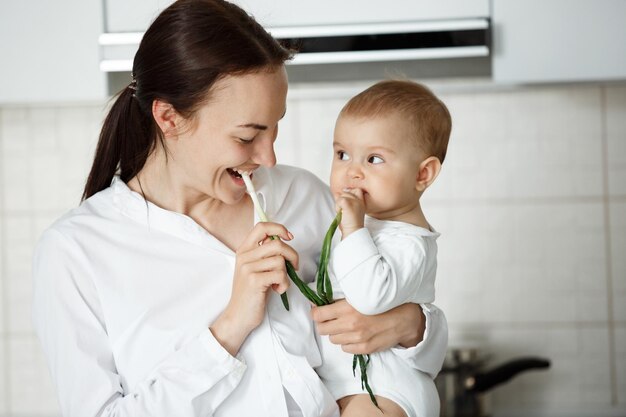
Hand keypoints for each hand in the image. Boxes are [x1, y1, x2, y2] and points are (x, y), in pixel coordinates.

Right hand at [210, 222, 297, 355]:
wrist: (238, 316)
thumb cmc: (252, 292)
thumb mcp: (256, 268)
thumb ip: (265, 253)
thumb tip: (283, 240)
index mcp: (244, 249)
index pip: (262, 227)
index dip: (279, 228)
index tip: (289, 237)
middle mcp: (244, 256)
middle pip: (277, 244)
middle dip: (292, 256)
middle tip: (293, 267)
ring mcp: (248, 268)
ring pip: (280, 260)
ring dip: (287, 274)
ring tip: (279, 283)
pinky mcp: (254, 280)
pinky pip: (280, 274)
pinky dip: (284, 284)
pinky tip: (277, 290)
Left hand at [311, 300, 424, 354]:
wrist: (404, 318)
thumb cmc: (383, 303)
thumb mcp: (361, 295)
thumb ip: (341, 300)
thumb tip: (320, 302)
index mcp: (348, 308)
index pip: (318, 315)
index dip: (316, 312)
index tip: (318, 310)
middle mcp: (351, 324)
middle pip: (322, 329)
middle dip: (324, 323)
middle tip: (330, 318)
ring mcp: (357, 338)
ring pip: (332, 339)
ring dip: (336, 333)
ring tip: (346, 326)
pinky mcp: (364, 348)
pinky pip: (344, 348)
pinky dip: (347, 342)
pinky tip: (355, 334)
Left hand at [335, 188, 364, 236]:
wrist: (352, 231)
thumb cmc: (350, 223)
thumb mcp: (349, 210)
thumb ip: (345, 200)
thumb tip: (337, 193)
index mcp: (362, 202)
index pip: (356, 189)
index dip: (349, 192)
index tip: (346, 202)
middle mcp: (359, 200)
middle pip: (346, 192)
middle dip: (342, 200)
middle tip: (344, 211)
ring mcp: (355, 201)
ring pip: (341, 196)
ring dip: (339, 204)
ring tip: (343, 213)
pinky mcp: (348, 204)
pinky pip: (339, 200)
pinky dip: (337, 207)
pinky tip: (341, 213)